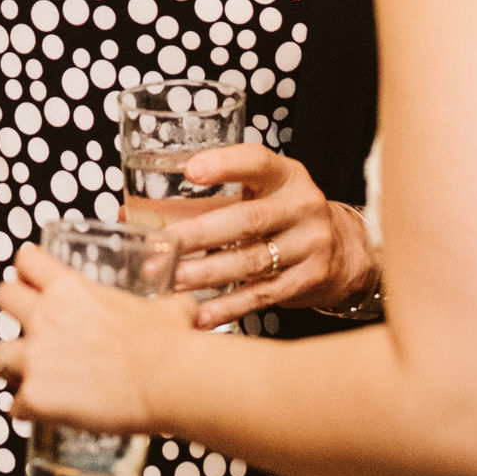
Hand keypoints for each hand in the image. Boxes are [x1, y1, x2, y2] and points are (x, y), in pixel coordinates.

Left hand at [0, 245, 194, 432]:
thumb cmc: (169, 342)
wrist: (168, 380)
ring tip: (23, 377)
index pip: (27, 261)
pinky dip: (27, 411)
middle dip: (12, 312)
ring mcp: (36, 357)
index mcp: (70, 288)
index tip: (35, 281)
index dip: (29, 271)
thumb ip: (166, 305)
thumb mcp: (166, 308)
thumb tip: (186, 310)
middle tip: (31, 328)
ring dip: (6, 365)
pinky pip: (15, 406)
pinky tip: (43, 415)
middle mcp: (45, 317)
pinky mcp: (36, 397)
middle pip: (2, 297)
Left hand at [152, 144, 376, 326]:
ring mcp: (310, 244)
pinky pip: (262, 295)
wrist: (344, 249)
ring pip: (251, 261)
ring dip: (206, 274)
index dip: (225, 164)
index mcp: (286, 175)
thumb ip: (206, 199)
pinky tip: (200, 314)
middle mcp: (302, 206)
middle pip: (247, 220)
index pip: (256, 161)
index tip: (190, 171)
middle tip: (161, 247)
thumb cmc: (284, 214)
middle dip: (199, 235)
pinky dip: (228, 306)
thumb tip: (132, 212)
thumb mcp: (260, 193)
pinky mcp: (309, 279)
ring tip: (170, 281)